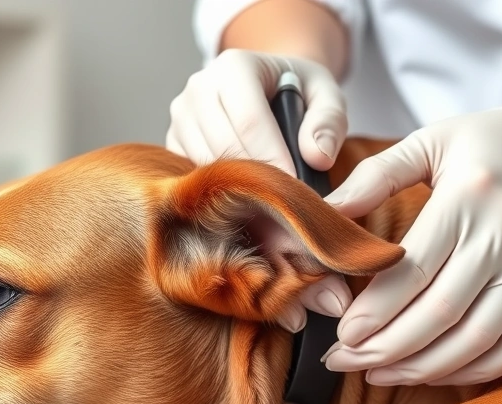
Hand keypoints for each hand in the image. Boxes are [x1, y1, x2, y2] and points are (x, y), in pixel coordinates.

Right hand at [167, 49, 352, 331]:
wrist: (268, 89)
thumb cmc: (301, 94)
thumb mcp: (326, 94)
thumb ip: (329, 120)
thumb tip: (317, 157)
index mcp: (234, 68)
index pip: (248, 121)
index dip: (272, 163)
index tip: (296, 199)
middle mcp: (197, 91)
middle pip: (221, 151)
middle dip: (256, 193)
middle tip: (288, 231)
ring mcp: (179, 121)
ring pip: (203, 175)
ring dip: (235, 207)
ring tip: (270, 236)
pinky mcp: (172, 149)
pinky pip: (190, 188)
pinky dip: (216, 210)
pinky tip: (244, 231)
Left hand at [320, 79, 501, 385]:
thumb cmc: (496, 141)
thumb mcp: (433, 140)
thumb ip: (376, 175)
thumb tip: (324, 211)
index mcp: (466, 196)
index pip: (413, 269)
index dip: (374, 311)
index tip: (342, 335)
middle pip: (440, 312)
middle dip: (386, 347)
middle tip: (345, 361)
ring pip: (477, 337)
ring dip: (425, 367)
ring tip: (380, 374)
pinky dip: (478, 368)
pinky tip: (438, 372)